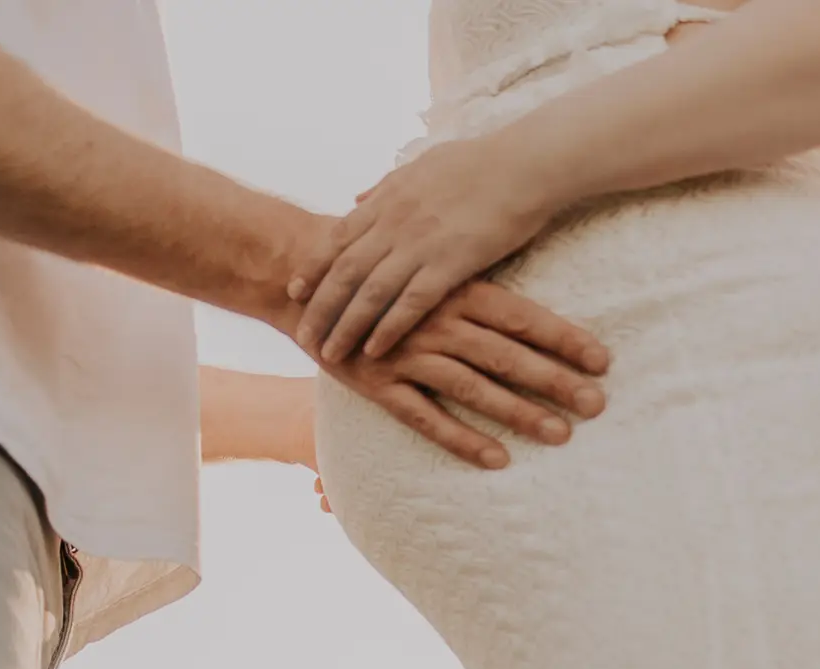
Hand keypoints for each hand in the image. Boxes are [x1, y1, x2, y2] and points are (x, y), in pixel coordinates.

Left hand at [289, 134, 554, 363]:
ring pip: (370, 292)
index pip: (337, 237)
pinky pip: (411, 303)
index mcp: (388, 198)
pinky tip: (373, 351)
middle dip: (319, 307)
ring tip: (328, 354)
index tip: (293, 292)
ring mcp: (421, 243)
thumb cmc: (479, 162)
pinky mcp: (451, 263)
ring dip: (345, 326)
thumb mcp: (421, 164)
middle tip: (301, 337)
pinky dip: (388, 328)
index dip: (313, 267)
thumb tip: (355, 199)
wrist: (526, 163)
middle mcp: (396, 221)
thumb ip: (385, 186)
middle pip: (345, 271)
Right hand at [324, 279, 606, 470]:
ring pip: (474, 388)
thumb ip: (478, 289)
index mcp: (458, 290)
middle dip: (556, 381)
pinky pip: (427, 418)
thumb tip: (531, 300)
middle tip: (597, 405)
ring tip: (560, 435)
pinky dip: (462, 439)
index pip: (524, 316)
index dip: (565, 339)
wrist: (310, 283)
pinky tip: (497, 459)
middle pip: (508, 355)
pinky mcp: (381, 386)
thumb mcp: (434, 270)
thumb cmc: (385, 277)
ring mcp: (410, 355)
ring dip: (519, 413)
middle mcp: (439, 322)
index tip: (603, 361)